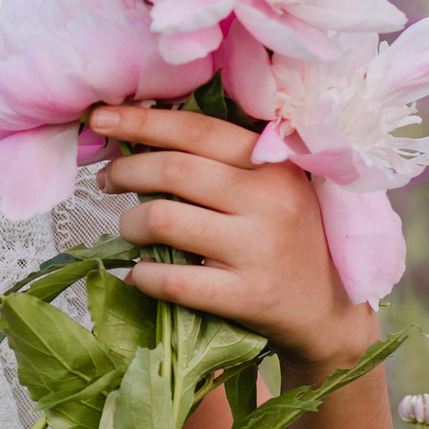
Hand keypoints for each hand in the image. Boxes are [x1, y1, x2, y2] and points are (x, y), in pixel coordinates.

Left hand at [89, 103, 379, 368]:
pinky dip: (143, 275)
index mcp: (273, 165)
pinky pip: (172, 279)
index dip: (143, 121)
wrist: (327, 310)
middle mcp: (269, 201)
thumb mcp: (273, 188)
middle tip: (107, 179)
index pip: (198, 131)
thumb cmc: (287, 239)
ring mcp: (258, 250)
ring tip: (131, 228)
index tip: (101, 118)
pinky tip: (141, 273)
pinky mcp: (246, 296)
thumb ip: (223, 161)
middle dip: (125, 171)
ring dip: (130, 223)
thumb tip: (143, 134)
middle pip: (172, 171)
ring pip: (162, 220)